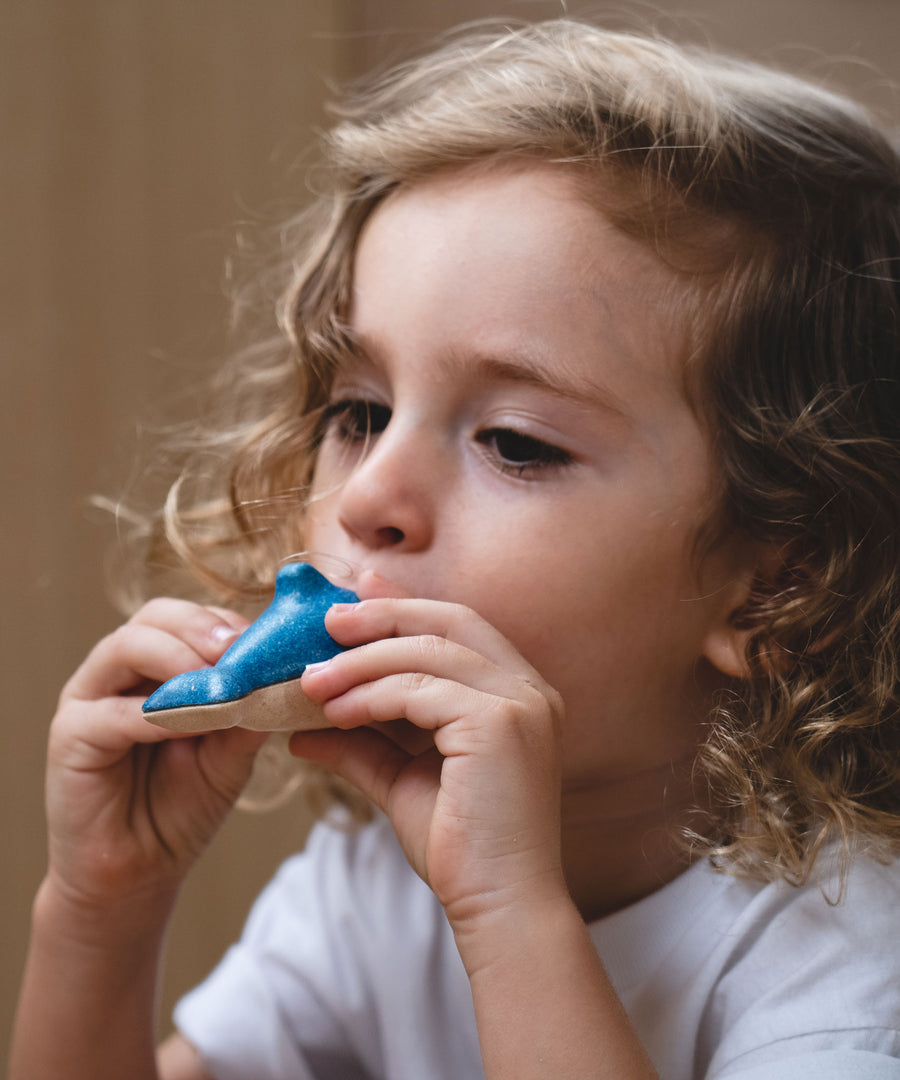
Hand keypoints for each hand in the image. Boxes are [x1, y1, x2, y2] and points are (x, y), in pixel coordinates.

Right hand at [44, 598, 266, 921]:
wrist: (140, 872)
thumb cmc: (183, 806)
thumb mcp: (230, 754)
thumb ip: (248, 714)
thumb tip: (279, 679)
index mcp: (157, 666)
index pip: (189, 619)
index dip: (226, 624)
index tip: (265, 642)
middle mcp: (119, 672)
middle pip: (154, 617)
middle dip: (200, 627)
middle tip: (238, 650)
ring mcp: (88, 699)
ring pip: (125, 648)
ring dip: (177, 659)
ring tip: (218, 683)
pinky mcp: (69, 736)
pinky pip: (110, 712)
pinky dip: (154, 714)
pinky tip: (188, 723)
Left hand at [292, 592, 567, 931]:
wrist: (498, 906)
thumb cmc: (460, 847)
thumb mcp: (402, 780)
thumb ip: (362, 744)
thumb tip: (302, 731)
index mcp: (517, 691)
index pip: (457, 626)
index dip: (404, 604)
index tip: (355, 595)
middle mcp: (529, 687)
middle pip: (448, 621)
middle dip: (382, 615)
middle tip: (327, 622)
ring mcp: (522, 702)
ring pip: (428, 653)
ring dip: (362, 662)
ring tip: (311, 682)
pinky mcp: (502, 723)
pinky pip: (421, 690)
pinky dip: (371, 695)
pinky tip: (335, 713)